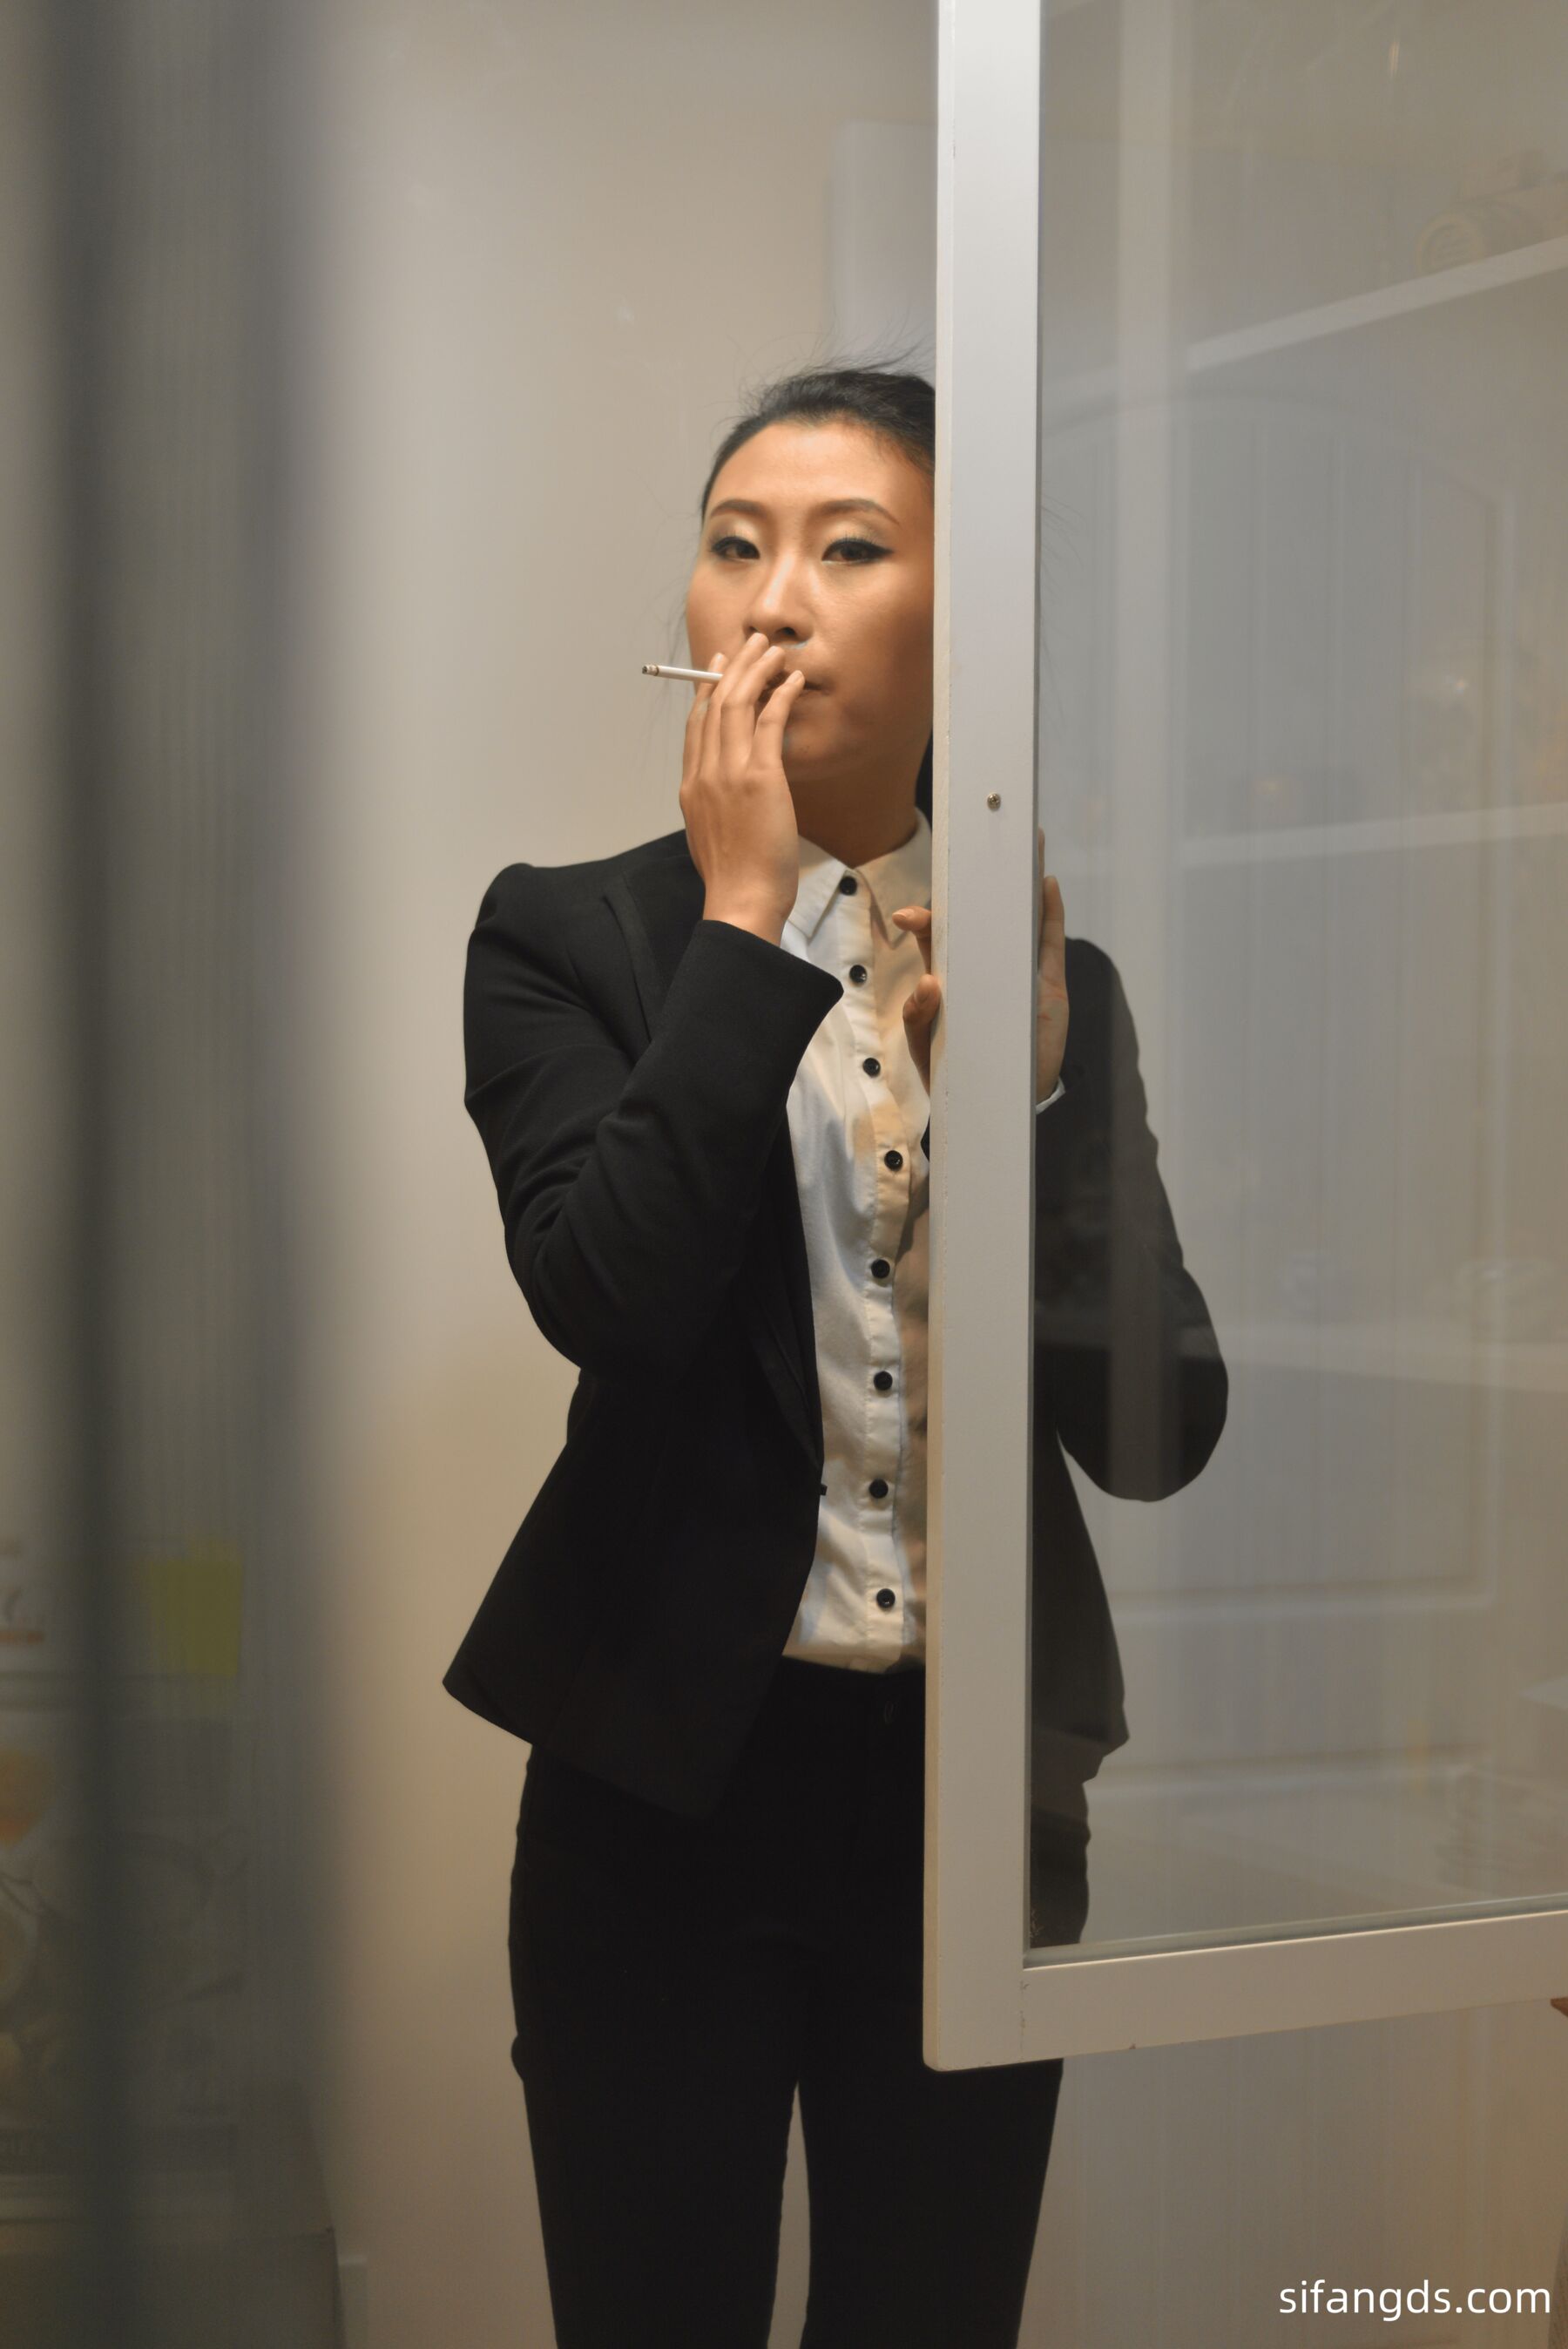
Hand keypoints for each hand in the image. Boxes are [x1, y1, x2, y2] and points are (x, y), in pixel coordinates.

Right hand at [680, 630, 807, 943]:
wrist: (740, 901)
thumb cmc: (734, 880)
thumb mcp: (711, 838)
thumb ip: (714, 808)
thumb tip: (730, 797)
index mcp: (690, 788)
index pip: (696, 727)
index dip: (707, 692)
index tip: (717, 669)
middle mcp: (704, 774)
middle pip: (714, 706)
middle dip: (732, 668)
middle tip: (749, 644)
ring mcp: (729, 774)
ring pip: (738, 705)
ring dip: (756, 671)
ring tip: (773, 650)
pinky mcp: (759, 778)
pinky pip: (767, 723)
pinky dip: (780, 695)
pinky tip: (793, 680)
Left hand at [891, 827, 1068, 1101]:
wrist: (998, 1103)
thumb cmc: (954, 1071)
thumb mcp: (929, 1046)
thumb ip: (922, 1017)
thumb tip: (928, 983)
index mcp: (949, 977)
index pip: (936, 939)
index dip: (924, 921)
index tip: (908, 916)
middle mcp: (983, 966)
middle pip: (979, 916)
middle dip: (978, 882)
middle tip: (975, 848)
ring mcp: (1017, 972)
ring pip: (1019, 919)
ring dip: (1021, 883)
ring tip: (1023, 846)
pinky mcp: (1047, 985)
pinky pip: (1049, 942)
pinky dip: (1049, 912)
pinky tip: (1045, 883)